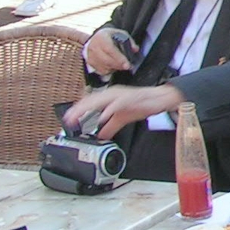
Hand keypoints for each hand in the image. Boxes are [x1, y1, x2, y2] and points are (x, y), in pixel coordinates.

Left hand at [63, 83, 184, 139]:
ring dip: (89, 108)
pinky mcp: (131, 98)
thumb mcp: (123, 118)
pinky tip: (101, 117)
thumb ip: (110, 126)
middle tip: (68, 120)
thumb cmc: (143, 104)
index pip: (90, 102)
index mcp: (110, 97)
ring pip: (100, 100)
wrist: (161, 98)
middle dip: (78, 110)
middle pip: (91, 100)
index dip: (78, 110)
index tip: (68, 120)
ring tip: (79, 117)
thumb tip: (100, 136)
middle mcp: (113, 93)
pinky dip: (108, 110)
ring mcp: (121, 95)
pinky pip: (117, 105)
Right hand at [84, 27, 135, 76]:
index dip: (119, 58)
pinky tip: (114, 66)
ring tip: (122, 65)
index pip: (109, 49)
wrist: (94, 39)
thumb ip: (129, 41)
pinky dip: (110, 71)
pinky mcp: (91, 63)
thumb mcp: (119, 33)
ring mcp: (91, 56)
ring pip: (105, 67)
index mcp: (101, 38)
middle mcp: (94, 47)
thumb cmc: (109, 36)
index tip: (127, 65)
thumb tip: (135, 49)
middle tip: (128, 67)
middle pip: (107, 61)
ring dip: (115, 68)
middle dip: (119, 65)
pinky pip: (101, 71)